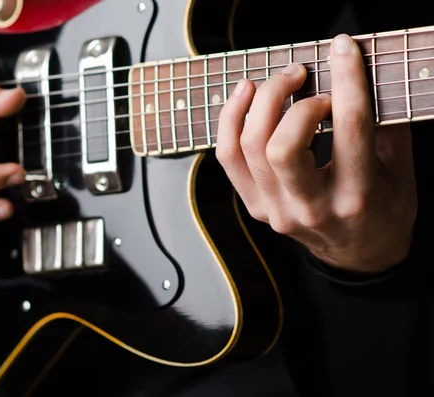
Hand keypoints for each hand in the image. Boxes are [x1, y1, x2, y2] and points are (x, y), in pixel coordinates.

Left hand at [216, 34, 416, 273]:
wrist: (360, 254)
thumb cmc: (383, 209)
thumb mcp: (398, 168)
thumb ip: (383, 122)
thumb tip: (361, 74)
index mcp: (357, 195)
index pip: (349, 128)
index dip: (346, 80)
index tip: (342, 50)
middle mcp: (311, 207)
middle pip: (281, 145)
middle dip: (287, 97)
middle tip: (302, 76)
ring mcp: (277, 210)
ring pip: (249, 149)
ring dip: (257, 103)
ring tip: (275, 81)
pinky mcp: (256, 207)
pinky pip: (228, 159)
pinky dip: (230, 122)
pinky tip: (244, 98)